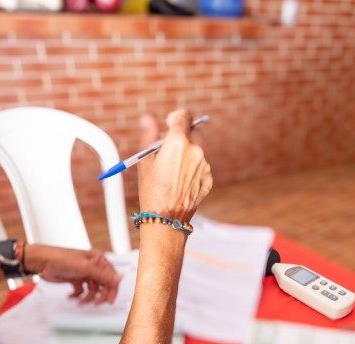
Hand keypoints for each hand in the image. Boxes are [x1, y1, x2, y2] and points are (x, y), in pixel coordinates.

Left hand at [29, 245, 121, 303]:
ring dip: (88, 297)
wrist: (43, 262)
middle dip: (100, 295)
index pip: (111, 276)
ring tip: (81, 302)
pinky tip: (72, 297)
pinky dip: (78, 295)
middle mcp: (93, 266)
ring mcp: (84, 273)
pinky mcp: (76, 280)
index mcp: (98, 260)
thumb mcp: (85, 268)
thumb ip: (103, 275)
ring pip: (93, 290)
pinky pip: (82, 291)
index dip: (112, 289)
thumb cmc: (62, 259)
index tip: (110, 300)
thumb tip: (119, 279)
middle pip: (103, 285)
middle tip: (97, 303)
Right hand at [136, 109, 212, 223]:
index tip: (169, 123)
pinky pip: (201, 166)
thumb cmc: (152, 190)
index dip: (176, 117)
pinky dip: (193, 168)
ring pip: (198, 150)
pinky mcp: (209, 178)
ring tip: (172, 170)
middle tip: (170, 146)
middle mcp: (195, 150)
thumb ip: (149, 135)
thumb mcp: (145, 161)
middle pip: (195, 131)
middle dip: (184, 135)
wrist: (166, 218)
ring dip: (188, 153)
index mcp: (178, 142)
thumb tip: (148, 118)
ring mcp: (205, 165)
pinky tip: (179, 181)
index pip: (184, 116)